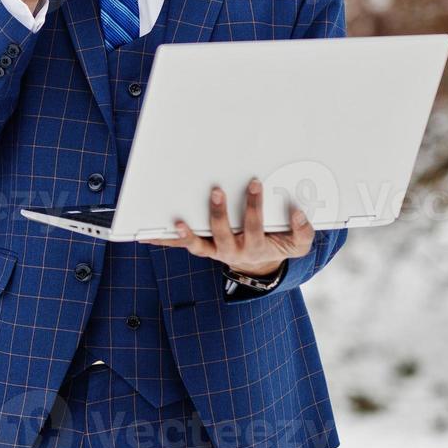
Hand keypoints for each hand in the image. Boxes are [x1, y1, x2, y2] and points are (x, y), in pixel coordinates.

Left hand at [140, 178, 314, 277]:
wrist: (259, 265)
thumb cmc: (278, 246)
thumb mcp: (298, 244)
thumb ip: (303, 231)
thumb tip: (297, 213)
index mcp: (255, 247)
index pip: (255, 225)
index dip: (254, 206)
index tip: (254, 183)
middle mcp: (232, 251)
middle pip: (223, 233)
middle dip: (219, 212)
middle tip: (216, 190)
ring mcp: (213, 250)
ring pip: (196, 244)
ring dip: (185, 233)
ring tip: (175, 221)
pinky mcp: (200, 247)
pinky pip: (179, 245)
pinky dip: (163, 239)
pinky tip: (145, 233)